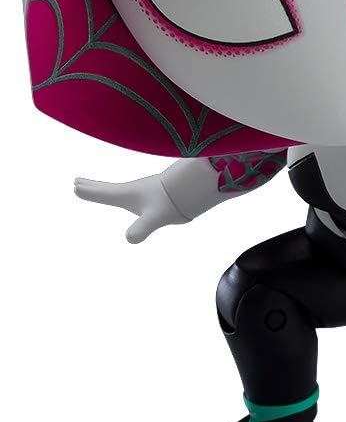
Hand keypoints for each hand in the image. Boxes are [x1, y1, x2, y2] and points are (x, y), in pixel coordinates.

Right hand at [74, 174, 188, 242]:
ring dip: (104, 189)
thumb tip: (130, 239)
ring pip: (118, 190)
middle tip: (78, 183)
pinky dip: (121, 195)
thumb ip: (142, 228)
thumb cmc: (171, 202)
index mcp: (127, 194)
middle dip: (92, 187)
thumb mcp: (155, 217)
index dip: (89, 191)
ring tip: (95, 188)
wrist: (193, 188)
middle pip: (106, 189)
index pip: (103, 193)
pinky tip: (127, 199)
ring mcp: (142, 192)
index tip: (75, 186)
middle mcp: (132, 191)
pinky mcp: (152, 196)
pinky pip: (130, 195)